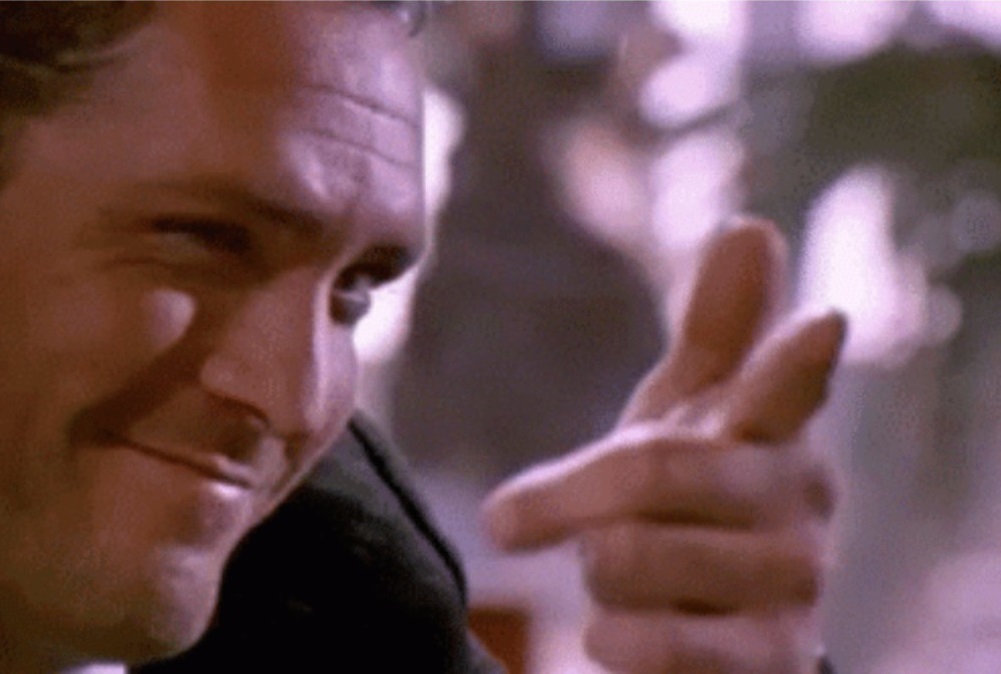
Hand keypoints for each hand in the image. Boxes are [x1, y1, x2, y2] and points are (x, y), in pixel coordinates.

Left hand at [482, 219, 844, 673]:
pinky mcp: (766, 663)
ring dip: (598, 569)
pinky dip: (615, 637)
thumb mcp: (692, 410)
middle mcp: (797, 505)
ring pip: (634, 557)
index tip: (821, 324)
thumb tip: (752, 225)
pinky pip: (656, 645)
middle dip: (582, 494)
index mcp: (774, 430)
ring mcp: (789, 589)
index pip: (786, 387)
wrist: (702, 622)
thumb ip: (719, 330)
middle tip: (554, 514)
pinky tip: (623, 634)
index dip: (798, 359)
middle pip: (658, 470)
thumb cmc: (692, 495)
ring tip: (623, 575)